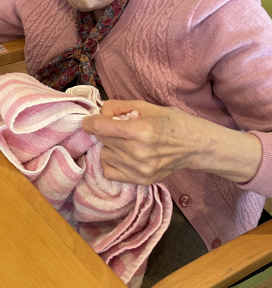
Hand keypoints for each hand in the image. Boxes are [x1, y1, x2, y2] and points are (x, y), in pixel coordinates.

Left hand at [81, 99, 261, 185]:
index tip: (90, 120)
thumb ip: (120, 106)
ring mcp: (139, 170)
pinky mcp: (141, 180)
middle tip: (120, 128)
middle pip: (102, 139)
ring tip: (126, 142)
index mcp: (141, 131)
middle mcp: (138, 153)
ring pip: (104, 155)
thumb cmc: (174, 122)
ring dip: (110, 147)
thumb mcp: (148, 107)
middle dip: (105, 131)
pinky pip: (110, 172)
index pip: (100, 127)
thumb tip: (99, 112)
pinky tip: (124, 155)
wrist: (197, 146)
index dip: (91, 121)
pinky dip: (112, 162)